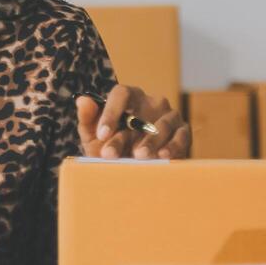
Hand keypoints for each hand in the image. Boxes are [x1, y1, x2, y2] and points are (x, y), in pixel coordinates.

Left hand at [76, 84, 190, 158]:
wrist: (138, 170)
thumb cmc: (113, 149)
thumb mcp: (95, 138)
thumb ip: (88, 119)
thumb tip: (82, 100)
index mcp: (129, 98)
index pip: (122, 94)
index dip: (111, 112)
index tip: (101, 134)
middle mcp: (151, 102)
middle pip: (140, 114)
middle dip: (123, 137)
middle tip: (111, 155)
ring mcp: (169, 115)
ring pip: (161, 125)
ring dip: (149, 142)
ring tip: (138, 157)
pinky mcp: (183, 131)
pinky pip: (181, 136)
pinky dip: (172, 146)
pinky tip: (163, 156)